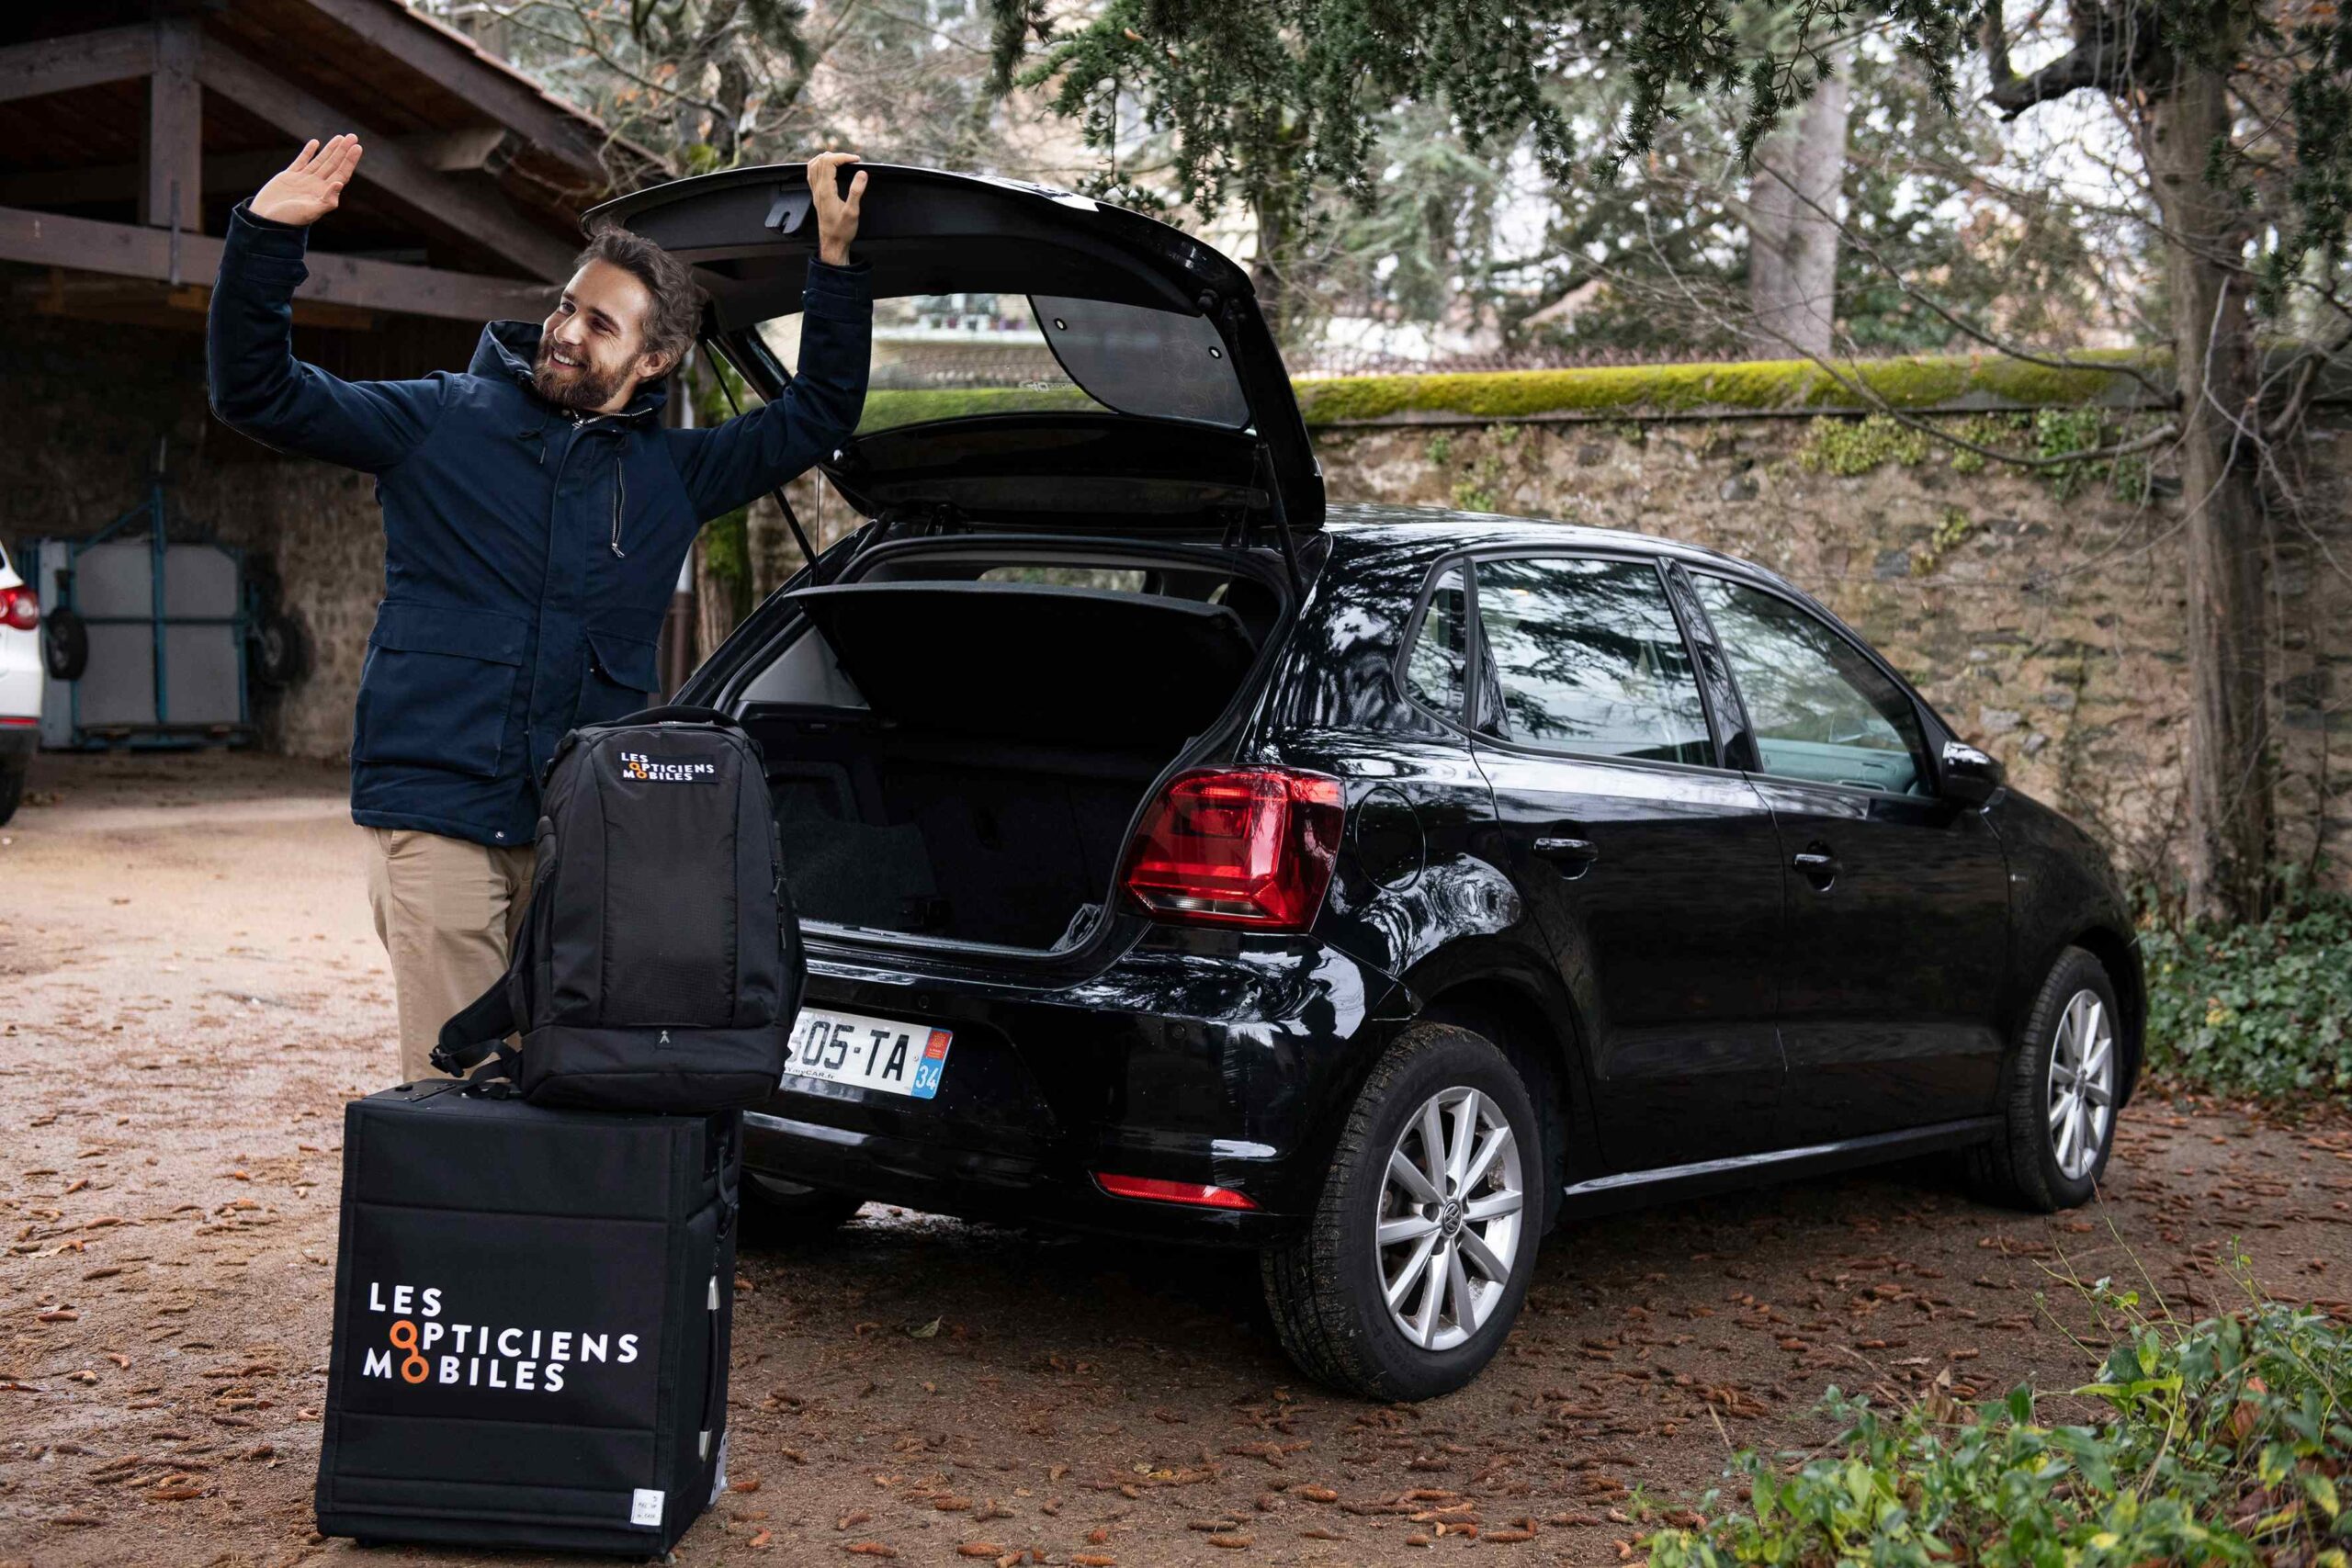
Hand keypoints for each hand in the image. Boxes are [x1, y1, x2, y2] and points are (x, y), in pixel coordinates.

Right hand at [250, 135, 362, 226]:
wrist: (267, 220)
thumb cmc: (289, 218)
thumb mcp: (311, 212)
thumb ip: (327, 200)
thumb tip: (339, 184)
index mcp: (324, 193)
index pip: (341, 174)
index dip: (350, 161)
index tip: (357, 147)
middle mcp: (316, 185)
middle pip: (334, 164)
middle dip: (343, 151)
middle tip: (352, 136)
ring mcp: (303, 180)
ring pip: (320, 161)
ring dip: (330, 149)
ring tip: (340, 137)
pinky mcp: (289, 176)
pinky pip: (301, 161)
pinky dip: (309, 152)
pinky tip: (316, 143)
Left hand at [808, 150, 865, 266]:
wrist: (832, 243)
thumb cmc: (842, 230)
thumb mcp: (853, 212)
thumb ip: (856, 191)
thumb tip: (862, 173)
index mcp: (826, 191)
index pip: (829, 162)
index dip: (843, 157)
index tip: (856, 160)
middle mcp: (818, 189)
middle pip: (821, 160)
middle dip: (837, 155)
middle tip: (851, 160)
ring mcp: (815, 191)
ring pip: (814, 164)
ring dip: (827, 158)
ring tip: (841, 160)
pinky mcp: (816, 195)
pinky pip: (812, 173)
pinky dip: (820, 165)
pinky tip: (828, 167)